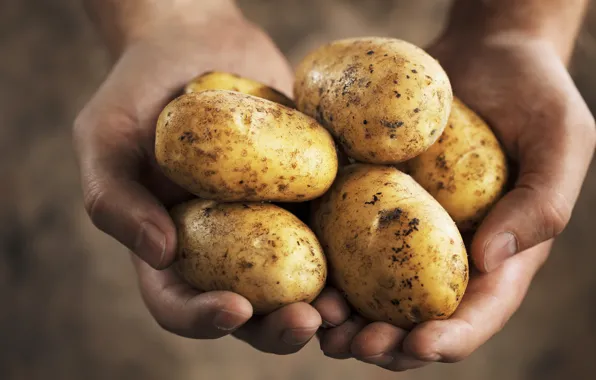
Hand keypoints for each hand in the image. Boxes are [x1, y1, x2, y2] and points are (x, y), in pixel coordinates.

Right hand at [73, 11, 320, 352]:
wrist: (197, 44)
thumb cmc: (139, 90)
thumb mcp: (105, 136)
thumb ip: (114, 198)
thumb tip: (160, 253)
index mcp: (170, 246)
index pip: (179, 303)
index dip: (203, 319)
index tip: (235, 309)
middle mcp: (223, 246)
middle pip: (249, 310)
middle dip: (277, 328)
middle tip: (309, 320)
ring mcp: (270, 223)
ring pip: (298, 283)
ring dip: (323, 305)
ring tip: (347, 307)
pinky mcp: (307, 195)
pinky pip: (331, 229)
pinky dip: (352, 251)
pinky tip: (373, 252)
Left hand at [315, 33, 594, 370]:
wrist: (483, 54)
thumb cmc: (532, 93)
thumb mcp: (560, 139)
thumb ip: (542, 201)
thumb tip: (491, 261)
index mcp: (499, 254)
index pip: (478, 312)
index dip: (450, 338)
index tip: (419, 343)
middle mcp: (447, 253)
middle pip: (417, 318)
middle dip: (387, 343)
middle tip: (354, 345)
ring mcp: (404, 232)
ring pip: (373, 293)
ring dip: (345, 319)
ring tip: (317, 323)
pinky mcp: (371, 203)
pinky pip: (345, 242)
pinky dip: (323, 266)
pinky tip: (301, 273)